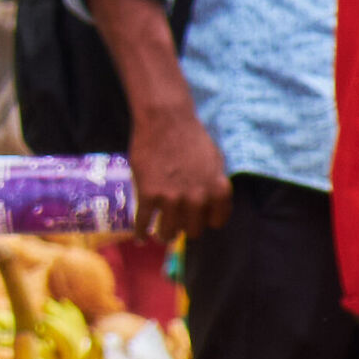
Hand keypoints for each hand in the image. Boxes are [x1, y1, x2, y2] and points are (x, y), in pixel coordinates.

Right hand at [128, 98, 230, 242]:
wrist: (165, 120)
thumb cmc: (190, 136)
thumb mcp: (215, 161)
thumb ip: (215, 185)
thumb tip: (210, 204)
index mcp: (218, 190)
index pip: (216, 222)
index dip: (206, 219)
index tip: (198, 218)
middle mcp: (198, 199)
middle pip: (193, 230)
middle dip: (185, 226)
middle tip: (177, 221)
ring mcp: (172, 199)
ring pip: (169, 232)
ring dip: (165, 234)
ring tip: (161, 233)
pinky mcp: (149, 195)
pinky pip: (144, 222)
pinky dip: (141, 232)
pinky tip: (140, 238)